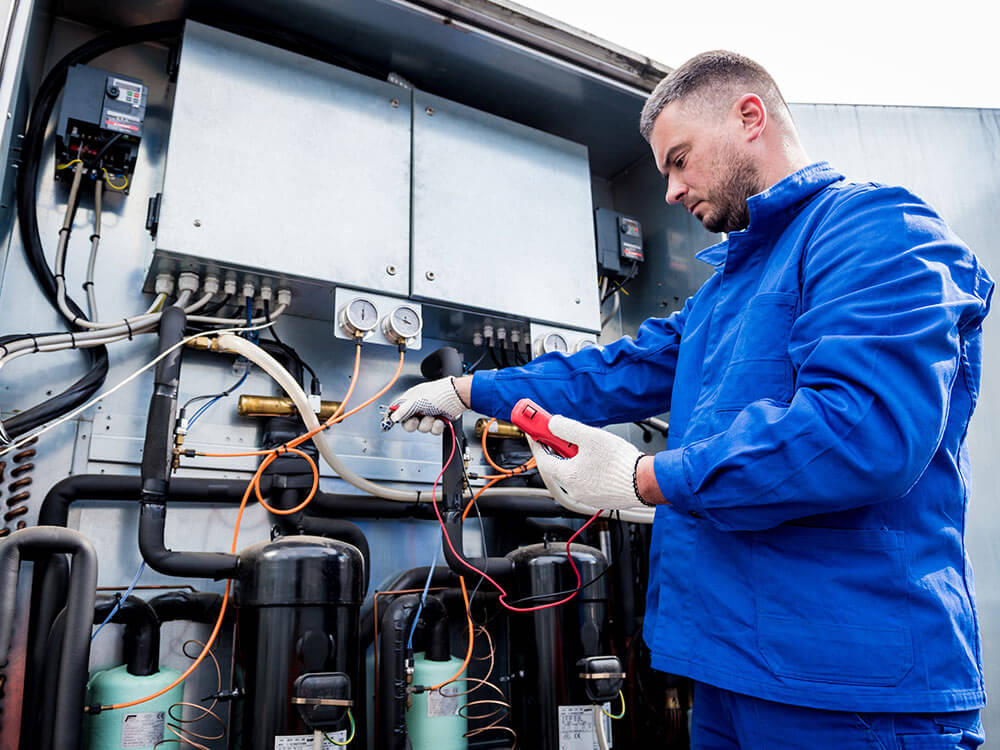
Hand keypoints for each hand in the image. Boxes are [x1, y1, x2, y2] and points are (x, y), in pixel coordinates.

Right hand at [383, 377, 468, 434]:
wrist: (457, 397)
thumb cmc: (438, 393)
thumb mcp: (417, 401)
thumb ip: (403, 410)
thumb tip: (392, 417)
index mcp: (412, 399)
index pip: (398, 410)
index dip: (395, 417)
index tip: (391, 423)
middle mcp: (419, 407)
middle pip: (408, 423)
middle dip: (413, 424)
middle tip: (417, 419)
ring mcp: (429, 414)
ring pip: (421, 428)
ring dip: (427, 424)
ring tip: (433, 416)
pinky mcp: (438, 421)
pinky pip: (433, 430)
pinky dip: (437, 427)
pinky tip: (440, 420)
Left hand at [528, 415, 646, 509]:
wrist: (646, 482)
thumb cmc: (621, 464)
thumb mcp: (591, 437)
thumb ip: (567, 428)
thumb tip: (553, 424)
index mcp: (569, 476)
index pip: (543, 459)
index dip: (537, 442)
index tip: (534, 431)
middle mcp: (575, 489)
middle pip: (557, 467)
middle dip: (557, 449)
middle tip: (558, 434)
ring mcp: (587, 496)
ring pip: (573, 474)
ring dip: (573, 459)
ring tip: (585, 445)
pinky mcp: (600, 498)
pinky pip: (586, 481)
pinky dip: (586, 469)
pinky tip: (598, 460)